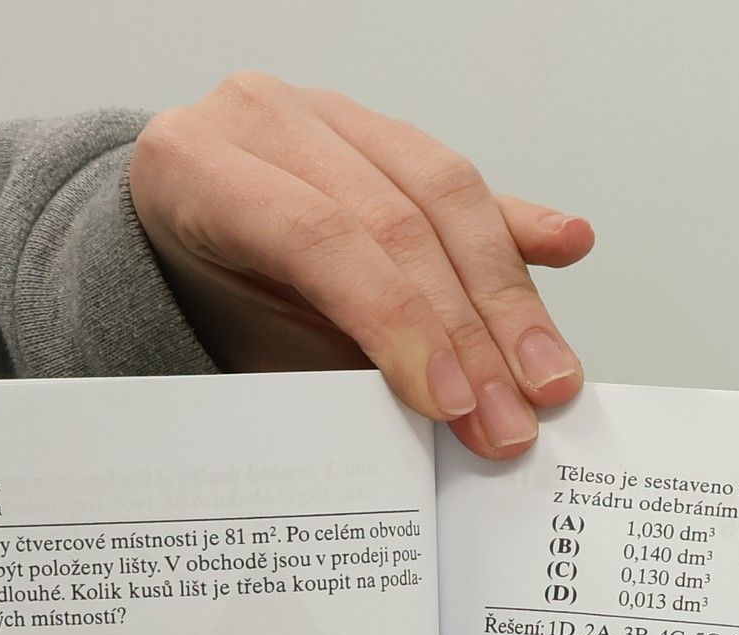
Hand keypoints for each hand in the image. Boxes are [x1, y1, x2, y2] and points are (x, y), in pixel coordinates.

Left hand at [130, 72, 595, 459]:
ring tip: (547, 374)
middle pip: (397, 217)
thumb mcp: (236, 345)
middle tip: (514, 413)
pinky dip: (518, 227)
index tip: (451, 402)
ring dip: (508, 296)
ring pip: (444, 192)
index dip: (397, 320)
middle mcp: (263, 119)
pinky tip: (568, 246)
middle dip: (470, 329)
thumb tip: (436, 416)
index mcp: (198, 166)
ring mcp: (329, 114)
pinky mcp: (385, 134)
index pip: (322, 237)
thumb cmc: (198, 304)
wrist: (170, 247)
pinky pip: (463, 186)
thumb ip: (325, 364)